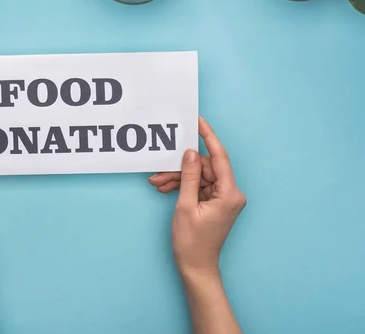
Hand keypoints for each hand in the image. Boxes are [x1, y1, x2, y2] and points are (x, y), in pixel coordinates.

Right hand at [149, 117, 246, 276]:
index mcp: (230, 193)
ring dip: (178, 178)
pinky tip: (165, 188)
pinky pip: (198, 186)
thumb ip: (188, 176)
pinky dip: (182, 186)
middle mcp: (231, 193)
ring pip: (198, 176)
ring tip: (158, 182)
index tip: (198, 121)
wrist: (196, 268)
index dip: (208, 137)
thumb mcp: (185, 205)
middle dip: (180, 168)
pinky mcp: (215, 203)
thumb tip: (189, 153)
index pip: (219, 157)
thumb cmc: (192, 243)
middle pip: (204, 167)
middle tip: (159, 171)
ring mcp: (223, 198)